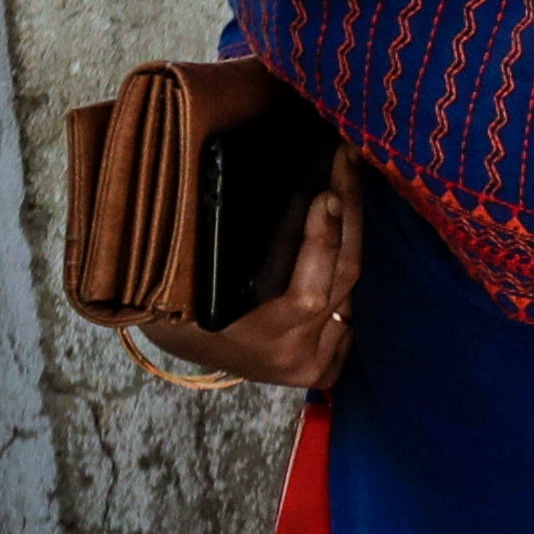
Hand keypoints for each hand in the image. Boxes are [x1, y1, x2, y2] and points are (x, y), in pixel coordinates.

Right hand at [122, 142, 365, 390]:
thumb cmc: (181, 306)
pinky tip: (343, 239)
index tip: (326, 194)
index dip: (323, 242)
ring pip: (351, 291)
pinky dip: (345, 280)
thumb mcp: (188, 278)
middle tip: (347, 166)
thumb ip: (220, 244)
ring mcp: (310, 363)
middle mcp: (290, 353)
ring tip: (346, 187)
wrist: (190, 351)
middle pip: (342, 278)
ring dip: (351, 239)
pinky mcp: (321, 367)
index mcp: (253, 336)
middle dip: (349, 215)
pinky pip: (349, 315)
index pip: (306, 294)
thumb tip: (249, 177)